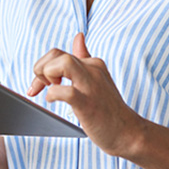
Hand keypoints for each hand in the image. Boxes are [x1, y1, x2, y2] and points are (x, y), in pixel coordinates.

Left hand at [27, 33, 143, 156]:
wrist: (128, 132)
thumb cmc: (108, 108)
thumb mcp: (97, 78)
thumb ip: (85, 57)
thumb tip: (78, 36)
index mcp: (92, 64)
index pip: (59, 53)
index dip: (43, 66)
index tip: (40, 84)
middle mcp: (92, 70)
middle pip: (57, 54)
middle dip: (41, 69)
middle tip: (43, 86)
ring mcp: (91, 86)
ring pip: (63, 64)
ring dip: (47, 75)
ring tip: (49, 89)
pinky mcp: (88, 104)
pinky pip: (66, 91)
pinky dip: (53, 94)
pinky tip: (53, 101)